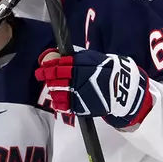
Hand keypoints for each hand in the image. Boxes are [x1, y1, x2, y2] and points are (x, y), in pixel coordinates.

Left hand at [35, 48, 150, 128]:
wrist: (121, 88)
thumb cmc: (108, 70)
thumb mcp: (93, 58)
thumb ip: (77, 58)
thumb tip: (60, 55)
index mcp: (79, 66)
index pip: (57, 66)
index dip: (47, 68)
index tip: (41, 69)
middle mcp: (76, 79)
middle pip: (54, 79)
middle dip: (47, 78)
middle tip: (42, 77)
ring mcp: (77, 93)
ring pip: (57, 93)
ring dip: (52, 90)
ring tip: (52, 89)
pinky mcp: (80, 106)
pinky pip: (64, 106)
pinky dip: (58, 103)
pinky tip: (57, 101)